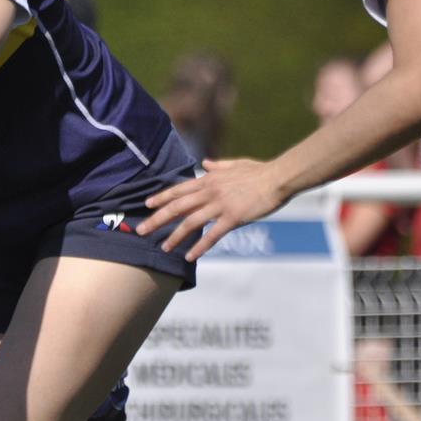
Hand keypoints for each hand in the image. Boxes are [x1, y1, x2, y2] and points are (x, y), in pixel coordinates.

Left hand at [136, 158, 285, 260]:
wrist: (278, 178)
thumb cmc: (259, 172)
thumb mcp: (234, 164)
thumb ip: (217, 166)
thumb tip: (204, 163)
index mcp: (209, 179)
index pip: (179, 189)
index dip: (162, 197)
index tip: (147, 204)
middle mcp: (210, 191)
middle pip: (177, 206)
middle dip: (157, 219)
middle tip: (141, 230)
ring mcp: (220, 205)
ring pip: (190, 222)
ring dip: (174, 236)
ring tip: (163, 247)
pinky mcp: (233, 217)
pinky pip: (212, 235)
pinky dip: (199, 246)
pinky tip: (189, 256)